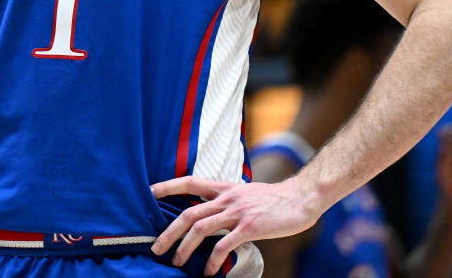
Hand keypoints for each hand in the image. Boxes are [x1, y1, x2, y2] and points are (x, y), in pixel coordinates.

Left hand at [150, 176, 322, 274]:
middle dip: (168, 232)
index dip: (169, 186)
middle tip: (156, 247)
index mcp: (226, 188)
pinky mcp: (249, 227)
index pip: (190, 182)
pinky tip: (208, 271)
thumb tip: (211, 214)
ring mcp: (238, 212)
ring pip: (200, 228)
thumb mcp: (246, 193)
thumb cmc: (275, 199)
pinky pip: (223, 245)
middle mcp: (228, 198)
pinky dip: (211, 260)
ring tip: (177, 262)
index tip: (149, 193)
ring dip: (184, 248)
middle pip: (188, 212)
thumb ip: (227, 201)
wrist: (301, 198)